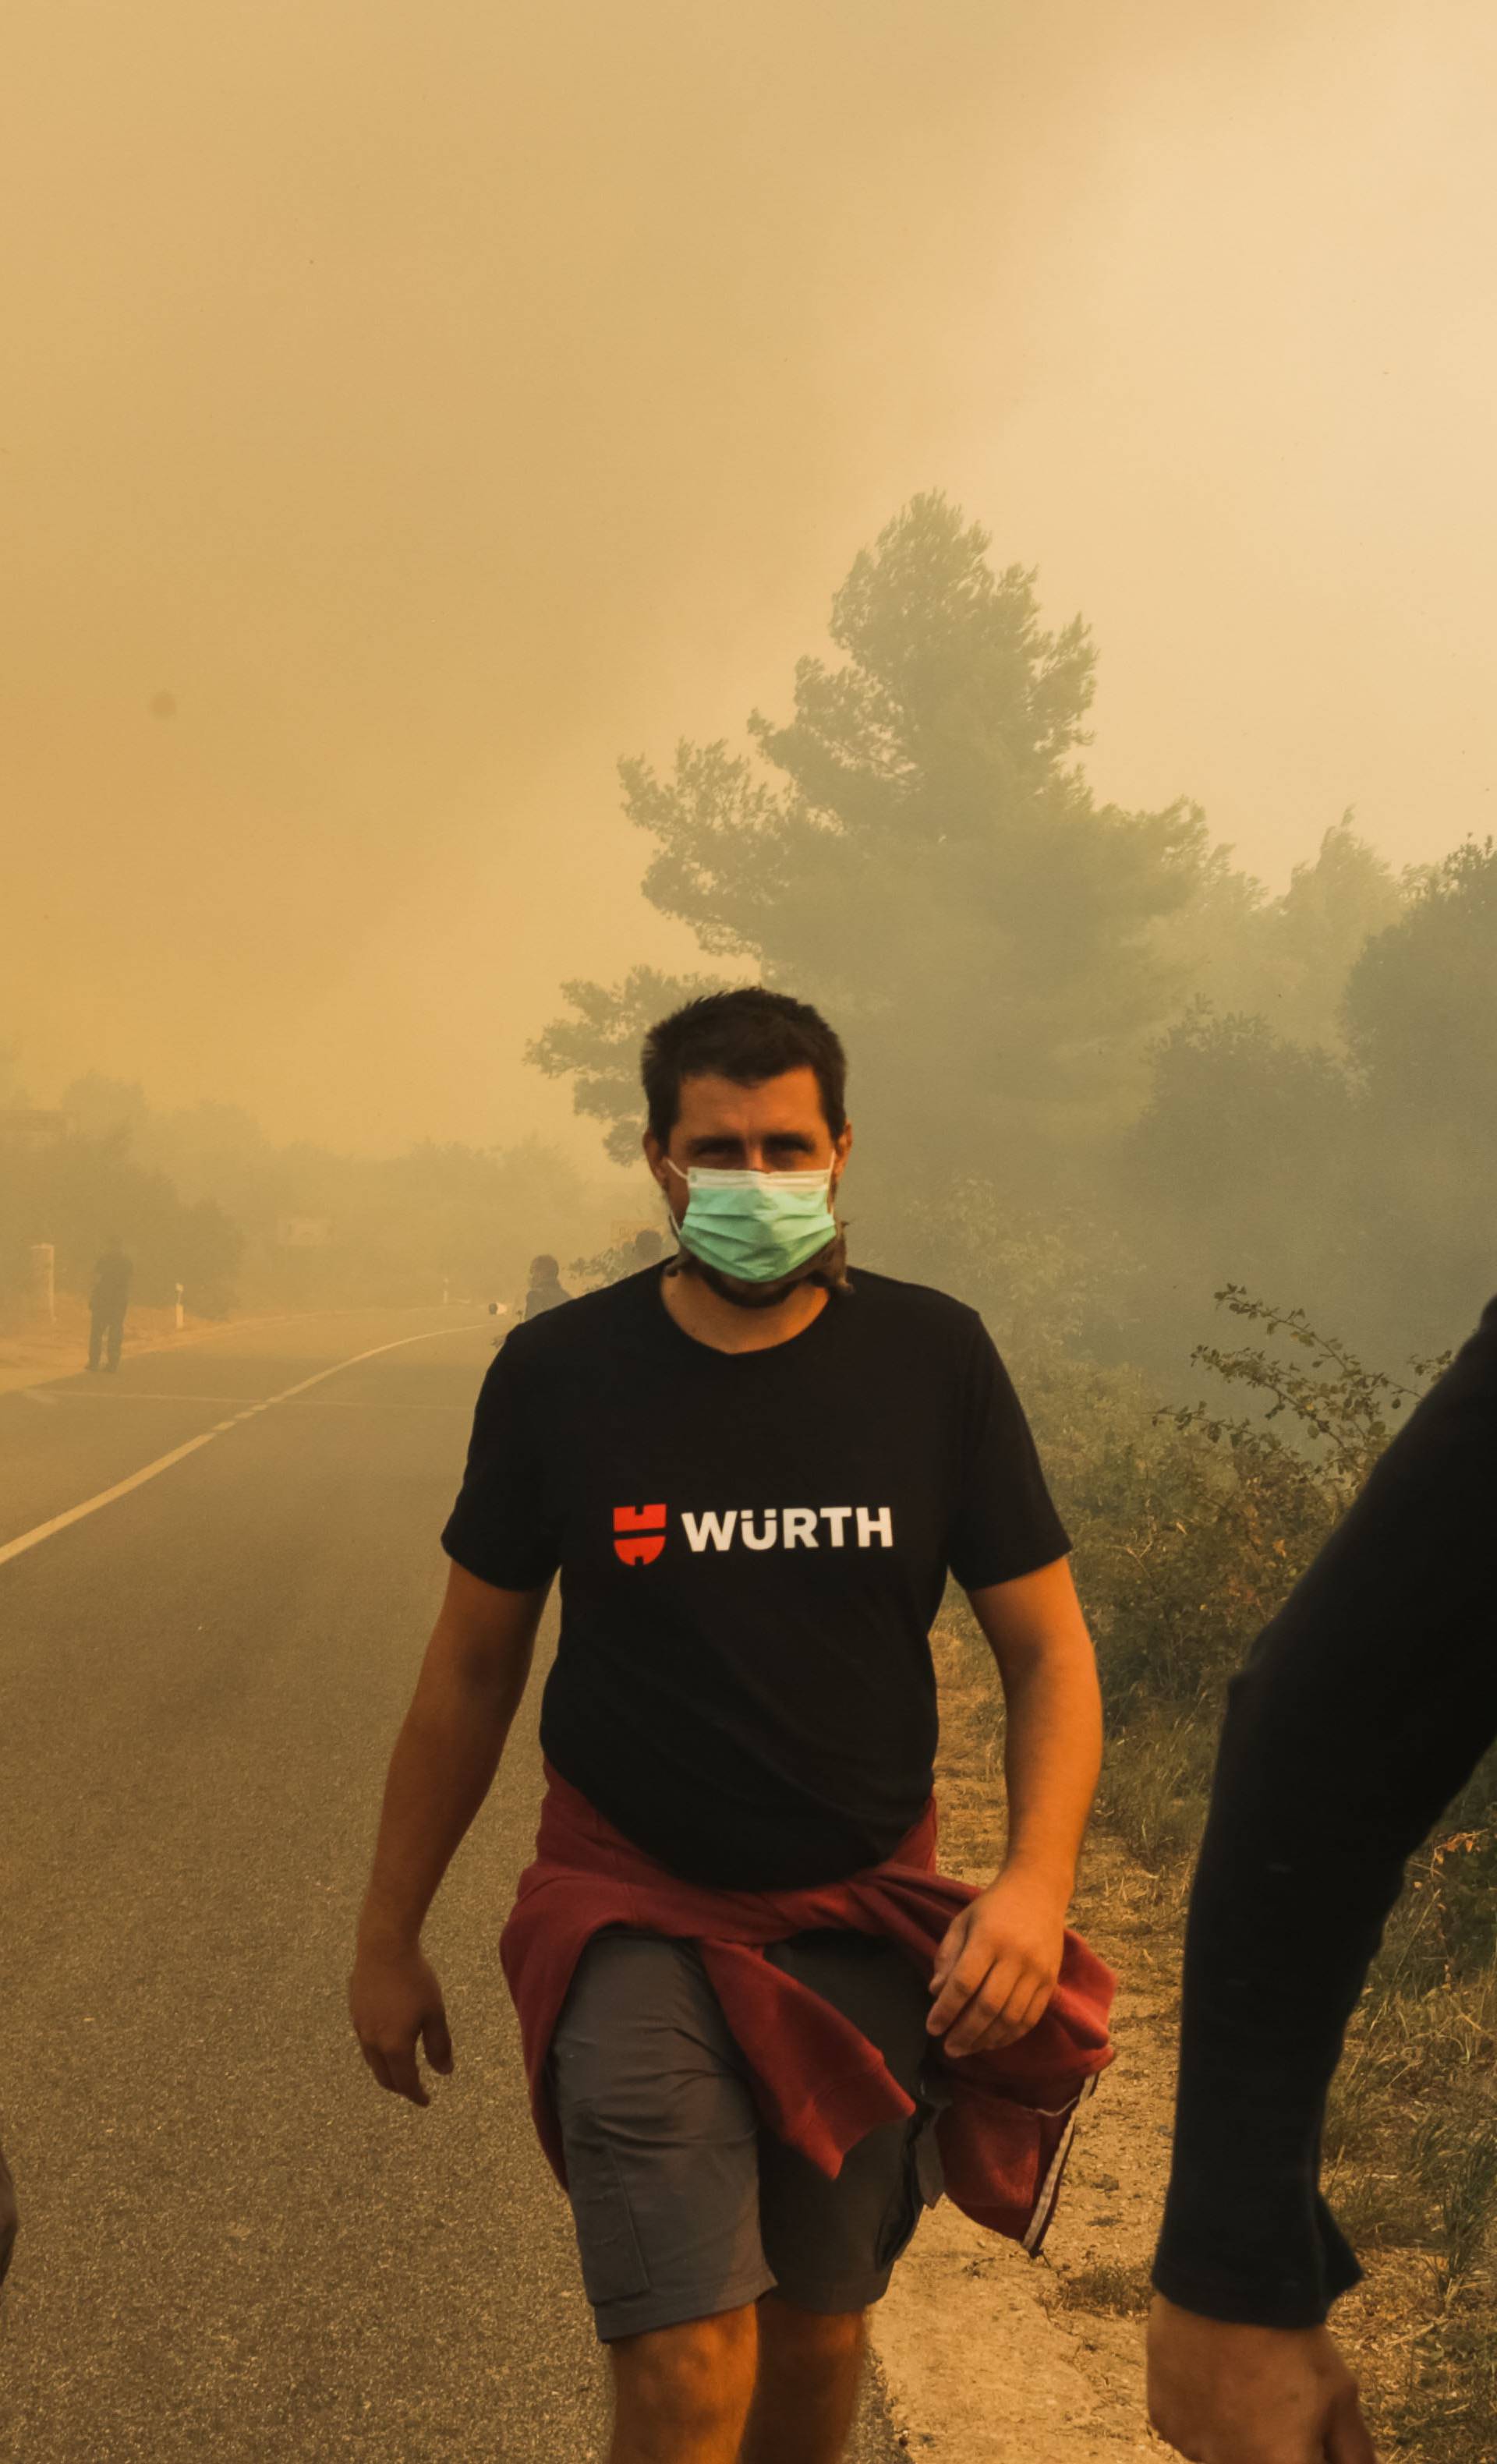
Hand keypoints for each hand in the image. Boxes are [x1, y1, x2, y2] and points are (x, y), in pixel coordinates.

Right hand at [348, 1937, 453, 2107]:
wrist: (383, 1948)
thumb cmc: (415, 1980)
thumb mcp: (435, 2013)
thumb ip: (439, 2046)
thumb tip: (445, 2072)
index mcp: (394, 2046)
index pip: (405, 2082)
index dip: (417, 2095)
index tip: (427, 2100)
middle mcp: (373, 2043)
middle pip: (384, 2077)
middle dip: (400, 2087)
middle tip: (415, 2088)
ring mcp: (360, 2028)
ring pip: (372, 2061)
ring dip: (387, 2071)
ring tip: (401, 2068)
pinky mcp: (355, 2013)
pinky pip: (366, 2043)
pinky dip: (378, 2052)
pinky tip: (388, 2041)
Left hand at [926, 1864, 1065, 2056]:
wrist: (1038, 1891)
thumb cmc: (993, 1907)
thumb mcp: (962, 1922)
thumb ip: (947, 1956)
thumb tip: (936, 1993)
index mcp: (988, 1938)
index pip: (964, 1983)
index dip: (946, 2010)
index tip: (932, 2028)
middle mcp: (1016, 1956)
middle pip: (988, 2006)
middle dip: (965, 2033)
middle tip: (948, 2048)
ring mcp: (1037, 1971)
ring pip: (1011, 2018)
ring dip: (986, 2040)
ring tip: (967, 2049)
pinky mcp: (1051, 1982)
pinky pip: (1030, 2018)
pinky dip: (1010, 2036)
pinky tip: (992, 2041)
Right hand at [1147, 2296, 1376, 2462]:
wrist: (1225, 2283)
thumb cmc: (1290, 2340)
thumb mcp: (1340, 2396)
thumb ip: (1354, 2453)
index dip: (1310, 2448)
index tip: (1311, 2429)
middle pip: (1260, 2463)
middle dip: (1275, 2446)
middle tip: (1278, 2402)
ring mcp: (1193, 2447)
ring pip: (1222, 2454)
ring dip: (1236, 2435)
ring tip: (1244, 2382)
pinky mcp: (1164, 2421)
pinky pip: (1190, 2431)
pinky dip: (1202, 2415)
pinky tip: (1213, 2377)